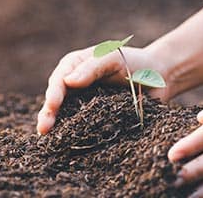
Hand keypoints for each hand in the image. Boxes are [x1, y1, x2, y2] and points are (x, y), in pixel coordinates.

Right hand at [36, 44, 170, 134]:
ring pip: (64, 114)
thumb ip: (92, 68)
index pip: (59, 79)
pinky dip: (71, 133)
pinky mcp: (94, 117)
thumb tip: (68, 82)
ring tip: (48, 138)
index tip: (52, 106)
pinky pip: (80, 125)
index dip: (54, 94)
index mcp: (75, 65)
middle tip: (43, 129)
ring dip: (56, 126)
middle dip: (48, 113)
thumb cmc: (136, 62)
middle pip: (56, 99)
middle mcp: (74, 83)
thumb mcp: (114, 58)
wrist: (158, 77)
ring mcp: (83, 101)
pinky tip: (65, 145)